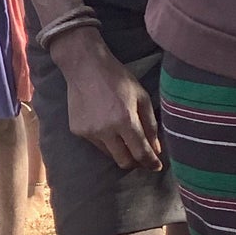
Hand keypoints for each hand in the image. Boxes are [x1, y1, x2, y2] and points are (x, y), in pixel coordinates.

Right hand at [54, 28, 161, 170]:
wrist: (85, 67)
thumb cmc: (118, 79)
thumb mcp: (142, 98)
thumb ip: (150, 125)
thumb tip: (156, 149)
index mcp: (124, 120)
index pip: (141, 153)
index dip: (151, 163)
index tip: (157, 167)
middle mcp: (105, 130)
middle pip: (124, 161)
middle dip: (136, 162)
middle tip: (143, 156)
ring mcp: (89, 132)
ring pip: (110, 154)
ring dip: (121, 151)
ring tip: (125, 137)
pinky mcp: (77, 131)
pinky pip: (97, 144)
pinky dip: (107, 141)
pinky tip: (107, 125)